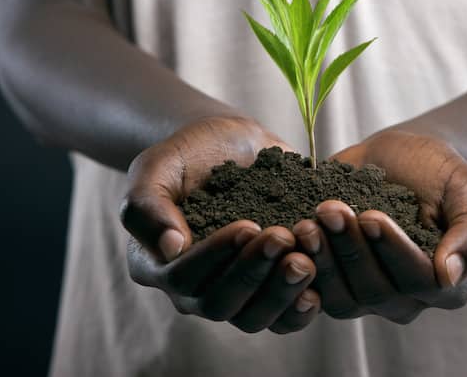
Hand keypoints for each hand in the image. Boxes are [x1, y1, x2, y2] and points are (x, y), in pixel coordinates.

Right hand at [120, 116, 320, 332]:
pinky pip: (282, 319)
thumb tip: (170, 249)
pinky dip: (300, 310)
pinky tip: (317, 289)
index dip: (216, 256)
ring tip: (304, 261)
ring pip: (253, 319)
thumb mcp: (158, 166)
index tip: (248, 225)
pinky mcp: (267, 290)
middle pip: (219, 306)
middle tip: (282, 238)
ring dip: (280, 294)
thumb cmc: (189, 154)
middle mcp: (192, 289)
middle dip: (253, 273)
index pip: (182, 277)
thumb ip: (149, 204)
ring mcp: (232, 292)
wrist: (232, 147)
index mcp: (156, 264)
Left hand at [293, 129, 466, 323]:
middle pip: (376, 292)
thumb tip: (450, 275)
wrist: (398, 158)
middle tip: (330, 210)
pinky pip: (312, 290)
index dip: (392, 251)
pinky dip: (299, 264)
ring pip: (341, 298)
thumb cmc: (438, 172)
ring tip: (307, 221)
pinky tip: (288, 234)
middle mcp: (407, 299)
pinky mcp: (334, 281)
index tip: (371, 215)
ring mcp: (367, 294)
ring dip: (322, 260)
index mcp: (446, 284)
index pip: (420, 281)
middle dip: (350, 249)